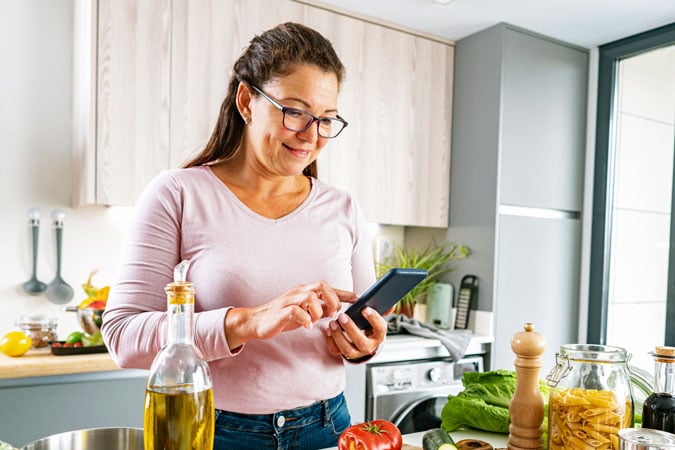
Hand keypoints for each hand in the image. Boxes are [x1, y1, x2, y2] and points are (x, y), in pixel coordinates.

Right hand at [224, 282, 356, 348]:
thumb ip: (320, 309)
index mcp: (305, 291)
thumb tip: (337, 309)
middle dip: (332, 300)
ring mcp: (290, 300)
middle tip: (332, 314)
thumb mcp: (305, 311)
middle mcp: (299, 292)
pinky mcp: (282, 311)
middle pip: (322, 286)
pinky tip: (307, 326)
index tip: (358, 298)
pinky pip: (297, 311)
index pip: (328, 287)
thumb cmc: (282, 316)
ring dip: (318, 311)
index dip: (344, 292)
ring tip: (316, 321)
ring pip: (311, 297)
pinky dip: (306, 319)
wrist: (257, 322)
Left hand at [325, 306, 387, 360]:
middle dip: (351, 329)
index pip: (380, 328)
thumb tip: (392, 305)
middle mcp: (369, 346)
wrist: (362, 340)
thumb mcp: (376, 319)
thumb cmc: (368, 326)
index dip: (374, 319)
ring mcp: (357, 353)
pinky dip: (331, 341)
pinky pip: (337, 351)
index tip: (365, 309)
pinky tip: (329, 330)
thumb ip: (383, 310)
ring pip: (347, 350)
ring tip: (333, 323)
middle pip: (362, 342)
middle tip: (342, 316)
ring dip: (338, 336)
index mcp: (379, 335)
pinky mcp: (345, 354)